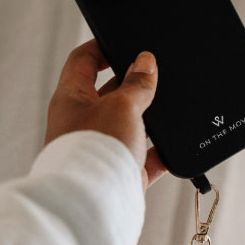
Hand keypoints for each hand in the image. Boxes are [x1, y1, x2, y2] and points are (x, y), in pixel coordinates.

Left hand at [44, 39, 166, 191]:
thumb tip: (146, 62)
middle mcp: (82, 123)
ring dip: (147, 119)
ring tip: (165, 110)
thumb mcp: (121, 105)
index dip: (101, 47)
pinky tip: (173, 149)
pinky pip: (144, 158)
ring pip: (129, 125)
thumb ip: (136, 83)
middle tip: (153, 76)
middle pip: (109, 93)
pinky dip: (159, 153)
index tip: (121, 41)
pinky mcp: (120, 172)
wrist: (96, 203)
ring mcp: (102, 149)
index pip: (82, 61)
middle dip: (132, 84)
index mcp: (71, 99)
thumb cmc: (95, 151)